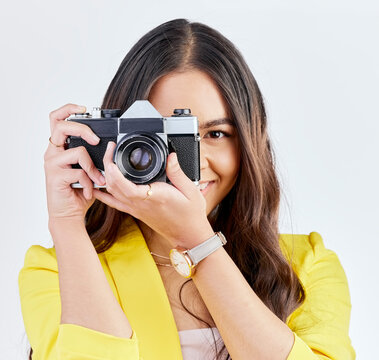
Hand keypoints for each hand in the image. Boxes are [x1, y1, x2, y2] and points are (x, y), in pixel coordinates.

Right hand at [44, 103, 105, 222]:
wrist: (69, 213)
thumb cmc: (79, 190)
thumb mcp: (88, 169)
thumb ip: (92, 155)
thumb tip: (108, 145)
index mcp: (59, 147)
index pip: (56, 120)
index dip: (68, 109)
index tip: (83, 108)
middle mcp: (52, 153)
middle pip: (61, 126)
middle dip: (83, 129)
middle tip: (96, 140)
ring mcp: (52, 164)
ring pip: (78, 152)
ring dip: (93, 167)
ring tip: (98, 179)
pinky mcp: (55, 177)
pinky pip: (80, 172)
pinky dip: (90, 182)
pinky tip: (90, 190)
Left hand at [93, 142, 213, 247]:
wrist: (188, 235)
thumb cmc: (190, 215)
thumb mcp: (190, 190)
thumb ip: (178, 172)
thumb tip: (171, 156)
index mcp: (154, 196)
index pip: (126, 186)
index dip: (115, 172)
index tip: (112, 156)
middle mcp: (141, 204)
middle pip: (114, 186)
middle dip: (108, 167)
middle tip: (110, 151)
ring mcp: (136, 209)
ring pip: (112, 194)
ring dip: (106, 178)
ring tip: (107, 162)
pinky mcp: (136, 213)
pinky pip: (115, 204)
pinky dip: (104, 195)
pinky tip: (97, 189)